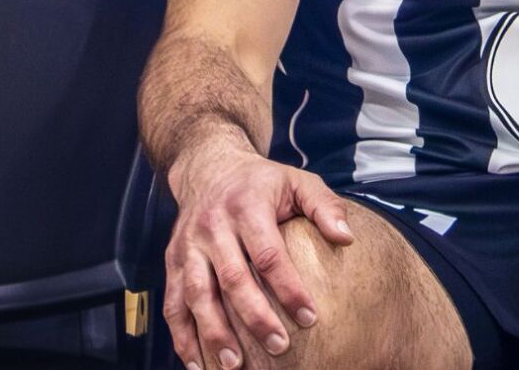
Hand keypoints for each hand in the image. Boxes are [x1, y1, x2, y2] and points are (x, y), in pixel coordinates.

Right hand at [163, 139, 353, 369]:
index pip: (268, 255)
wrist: (209, 168)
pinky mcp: (172, 263)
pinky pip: (172, 304)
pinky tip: (197, 364)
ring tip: (234, 366)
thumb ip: (324, 205)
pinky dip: (181, 337)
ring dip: (213, 335)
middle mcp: (212, 227)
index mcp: (246, 207)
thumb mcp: (297, 180)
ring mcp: (187, 247)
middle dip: (255, 318)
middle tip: (278, 347)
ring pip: (197, 296)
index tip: (310, 318)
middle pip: (232, 280)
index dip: (288, 289)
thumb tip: (346, 237)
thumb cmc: (262, 182)